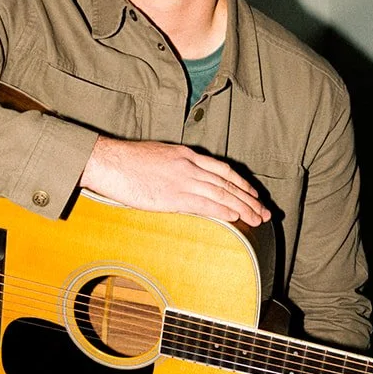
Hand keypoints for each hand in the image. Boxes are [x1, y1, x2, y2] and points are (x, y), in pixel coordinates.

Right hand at [81, 136, 270, 226]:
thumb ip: (174, 165)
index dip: (241, 183)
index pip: (222, 169)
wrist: (107, 161)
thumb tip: (182, 178)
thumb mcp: (157, 155)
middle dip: (249, 198)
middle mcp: (189, 166)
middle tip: (264, 211)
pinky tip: (236, 218)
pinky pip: (205, 205)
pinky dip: (223, 211)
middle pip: (227, 183)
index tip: (253, 193)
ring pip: (221, 194)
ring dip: (243, 207)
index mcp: (186, 155)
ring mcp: (183, 180)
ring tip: (257, 219)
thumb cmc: (125, 161)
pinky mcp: (173, 196)